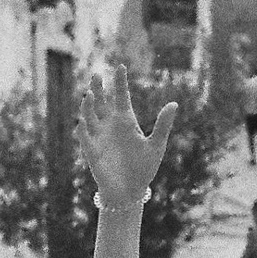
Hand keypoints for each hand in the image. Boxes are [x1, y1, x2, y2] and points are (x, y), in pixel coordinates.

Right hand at [77, 63, 176, 207]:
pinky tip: (82, 123)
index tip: (120, 66)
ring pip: (90, 116)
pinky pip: (85, 138)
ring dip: (88, 106)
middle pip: (102, 102)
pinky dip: (82, 131)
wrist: (130, 191)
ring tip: (90, 95)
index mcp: (126, 121)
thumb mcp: (156, 145)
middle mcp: (110, 125)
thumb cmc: (143, 168)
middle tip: (97, 75)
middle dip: (99, 89)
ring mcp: (99, 137)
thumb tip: (174, 103)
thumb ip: (162, 125)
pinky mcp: (92, 151)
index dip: (120, 82)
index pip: (122, 96)